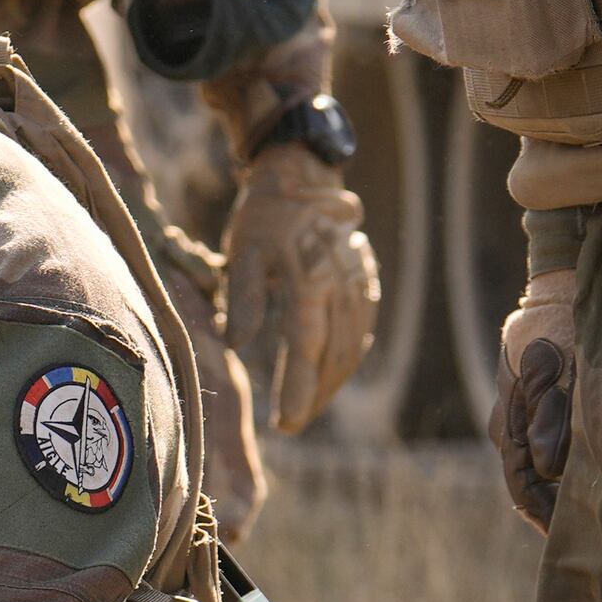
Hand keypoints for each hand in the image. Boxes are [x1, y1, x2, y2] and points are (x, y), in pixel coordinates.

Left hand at [219, 148, 378, 437]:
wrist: (303, 176)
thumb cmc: (264, 217)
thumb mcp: (243, 252)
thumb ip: (243, 297)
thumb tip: (235, 343)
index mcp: (308, 280)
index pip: (306, 347)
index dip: (298, 389)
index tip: (285, 423)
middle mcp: (340, 285)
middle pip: (334, 354)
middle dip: (315, 395)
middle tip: (291, 425)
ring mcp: (358, 283)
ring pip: (353, 345)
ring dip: (334, 381)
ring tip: (310, 405)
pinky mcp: (366, 279)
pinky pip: (364, 325)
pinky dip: (351, 354)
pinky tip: (334, 371)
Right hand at [493, 266, 577, 529]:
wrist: (555, 297)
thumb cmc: (557, 330)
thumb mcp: (553, 369)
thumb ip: (547, 415)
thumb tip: (547, 467)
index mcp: (507, 426)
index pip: (521, 484)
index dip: (542, 514)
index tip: (564, 537)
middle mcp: (509, 431)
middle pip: (527, 485)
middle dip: (551, 513)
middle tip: (583, 540)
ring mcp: (522, 423)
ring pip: (536, 473)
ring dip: (558, 496)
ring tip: (588, 520)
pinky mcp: (539, 414)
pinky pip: (547, 455)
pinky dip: (564, 475)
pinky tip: (585, 487)